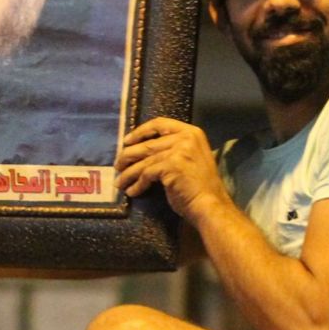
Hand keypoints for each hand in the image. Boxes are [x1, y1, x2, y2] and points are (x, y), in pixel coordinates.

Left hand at [115, 117, 231, 220]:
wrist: (210, 204)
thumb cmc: (200, 187)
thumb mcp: (190, 159)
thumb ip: (172, 150)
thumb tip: (143, 152)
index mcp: (191, 133)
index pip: (160, 124)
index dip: (140, 132)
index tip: (127, 141)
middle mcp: (185, 138)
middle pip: (148, 144)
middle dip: (128, 156)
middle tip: (118, 166)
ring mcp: (178, 150)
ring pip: (144, 160)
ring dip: (128, 173)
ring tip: (120, 183)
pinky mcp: (170, 165)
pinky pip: (146, 174)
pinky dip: (137, 184)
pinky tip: (133, 192)